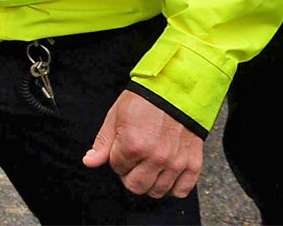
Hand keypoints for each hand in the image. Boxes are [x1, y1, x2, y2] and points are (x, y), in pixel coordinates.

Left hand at [82, 90, 201, 198]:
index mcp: (133, 144)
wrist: (177, 89)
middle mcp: (155, 157)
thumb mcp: (116, 115)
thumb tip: (89, 162)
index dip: (117, 158)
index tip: (123, 147)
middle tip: (135, 160)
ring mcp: (176, 162)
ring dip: (151, 182)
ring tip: (150, 164)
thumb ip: (103, 142)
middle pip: (135, 186)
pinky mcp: (193, 164)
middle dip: (130, 175)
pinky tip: (167, 174)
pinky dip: (173, 187)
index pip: (117, 168)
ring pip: (157, 192)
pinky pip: (181, 190)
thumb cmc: (145, 100)